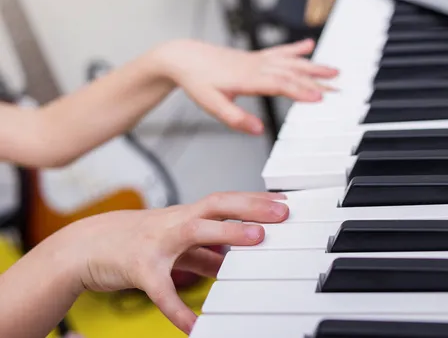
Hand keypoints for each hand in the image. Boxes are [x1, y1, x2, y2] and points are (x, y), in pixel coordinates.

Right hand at [46, 192, 288, 334]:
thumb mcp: (174, 242)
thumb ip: (204, 251)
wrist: (86, 246)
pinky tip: (196, 327)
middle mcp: (174, 223)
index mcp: (184, 217)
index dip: (255, 200)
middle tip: (283, 212)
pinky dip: (178, 310)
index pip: (225, 201)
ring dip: (226, 234)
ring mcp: (157, 243)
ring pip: (193, 232)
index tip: (284, 202)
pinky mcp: (138, 269)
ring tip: (256, 240)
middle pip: (216, 205)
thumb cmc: (136, 242)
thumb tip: (234, 259)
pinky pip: (161, 291)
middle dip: (250, 206)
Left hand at [154, 38, 337, 133]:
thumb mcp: (212, 105)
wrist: (184, 57)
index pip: (281, 85)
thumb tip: (258, 130)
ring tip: (334, 71)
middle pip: (293, 73)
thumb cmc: (197, 81)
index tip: (320, 98)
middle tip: (339, 89)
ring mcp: (258, 60)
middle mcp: (257, 66)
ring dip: (314, 66)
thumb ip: (236, 118)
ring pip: (291, 62)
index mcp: (248, 79)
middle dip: (317, 81)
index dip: (301, 91)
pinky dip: (296, 49)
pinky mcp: (255, 56)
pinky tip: (309, 45)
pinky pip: (280, 51)